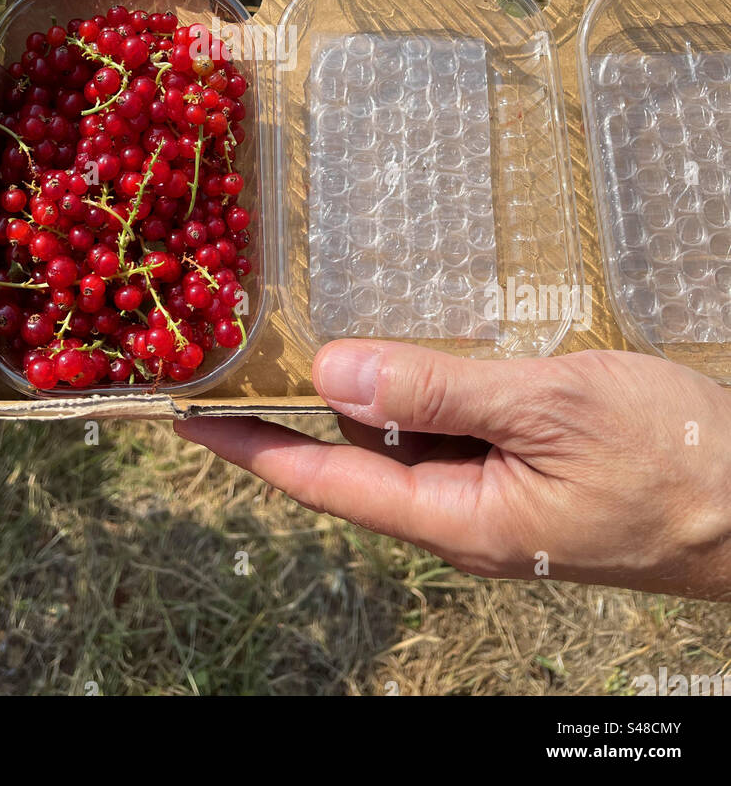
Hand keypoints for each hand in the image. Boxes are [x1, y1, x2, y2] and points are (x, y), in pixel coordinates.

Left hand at [175, 344, 730, 600]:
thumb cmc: (675, 461)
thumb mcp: (550, 407)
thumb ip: (438, 388)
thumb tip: (334, 369)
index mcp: (458, 518)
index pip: (324, 481)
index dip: (251, 446)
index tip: (186, 418)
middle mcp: (463, 516)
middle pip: (356, 461)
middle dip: (296, 412)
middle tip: (238, 358)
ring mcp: (497, 497)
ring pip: (404, 443)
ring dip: (358, 396)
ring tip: (308, 342)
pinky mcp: (527, 473)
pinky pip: (450, 433)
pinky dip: (417, 393)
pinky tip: (408, 355)